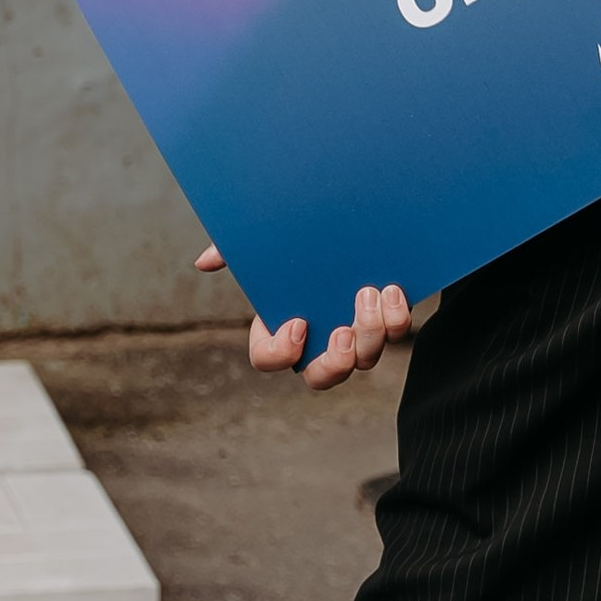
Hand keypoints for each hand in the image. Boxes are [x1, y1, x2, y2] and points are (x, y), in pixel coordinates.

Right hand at [195, 245, 412, 387]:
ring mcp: (357, 334)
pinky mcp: (387, 318)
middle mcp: (320, 340)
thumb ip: (233, 251)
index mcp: (282, 326)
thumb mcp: (265, 244)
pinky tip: (393, 291)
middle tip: (341, 331)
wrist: (353, 223)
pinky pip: (396, 335)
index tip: (297, 323)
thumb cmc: (301, 242)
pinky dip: (396, 319)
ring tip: (369, 294)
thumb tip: (203, 262)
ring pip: (364, 359)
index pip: (269, 360)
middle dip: (335, 363)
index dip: (280, 352)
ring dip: (370, 334)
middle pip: (323, 377)